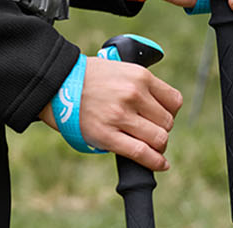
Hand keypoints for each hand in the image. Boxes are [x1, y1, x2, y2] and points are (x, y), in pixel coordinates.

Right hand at [38, 55, 183, 169]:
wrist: (57, 83)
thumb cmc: (89, 77)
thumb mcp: (120, 69)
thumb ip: (141, 84)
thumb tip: (161, 109)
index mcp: (139, 76)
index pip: (174, 101)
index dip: (170, 113)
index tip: (161, 117)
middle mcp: (133, 94)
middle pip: (167, 123)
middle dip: (161, 130)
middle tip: (148, 131)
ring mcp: (120, 116)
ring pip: (159, 139)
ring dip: (157, 146)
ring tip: (148, 145)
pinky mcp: (107, 135)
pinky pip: (141, 153)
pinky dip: (155, 162)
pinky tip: (160, 164)